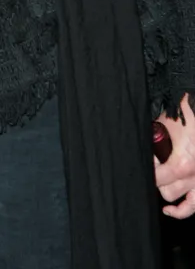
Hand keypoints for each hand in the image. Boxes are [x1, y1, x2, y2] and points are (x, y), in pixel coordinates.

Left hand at [155, 96, 194, 218]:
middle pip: (167, 191)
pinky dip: (184, 210)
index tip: (149, 159)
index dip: (149, 170)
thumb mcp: (163, 127)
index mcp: (183, 164)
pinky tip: (170, 210)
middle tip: (156, 164)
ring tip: (160, 190)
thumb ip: (152, 141)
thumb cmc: (184, 116)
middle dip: (158, 178)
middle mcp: (194, 177)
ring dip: (169, 193)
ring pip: (182, 202)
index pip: (157, 179)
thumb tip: (138, 147)